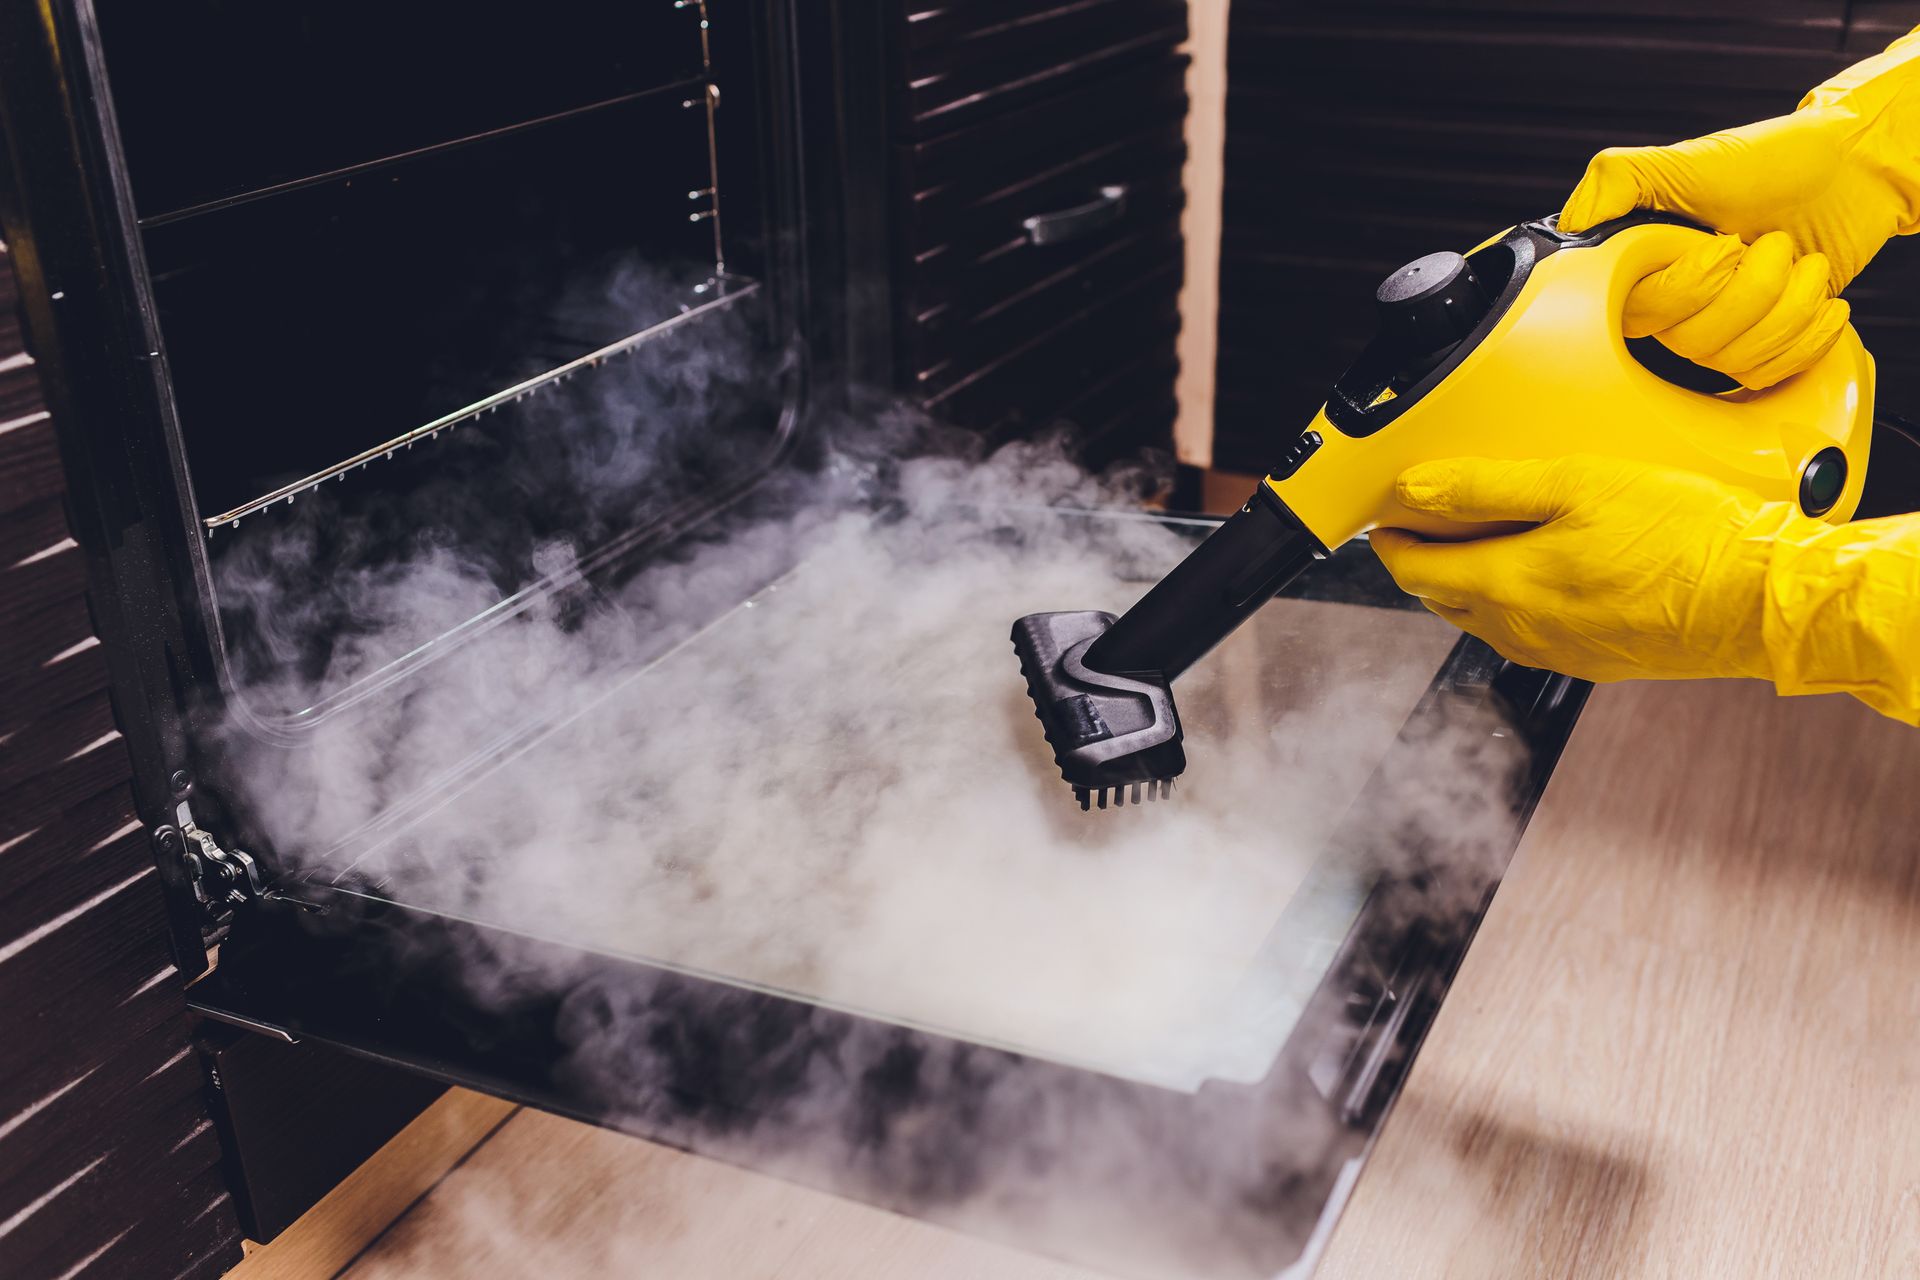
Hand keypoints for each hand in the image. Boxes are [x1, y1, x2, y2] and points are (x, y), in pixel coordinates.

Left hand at [1368, 456, 1802, 682]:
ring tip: (1486, 537)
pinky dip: (1517, 600)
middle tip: (1431, 520)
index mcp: (1505, 588)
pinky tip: (1547, 569)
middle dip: (1426, 561)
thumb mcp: (1576, 483)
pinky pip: (1530, 631)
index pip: (1414, 572)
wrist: (1759, 600)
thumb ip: (1486, 487)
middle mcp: (1520, 633)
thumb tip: (1416, 491)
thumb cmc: (1681, 536)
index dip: (1391, 542)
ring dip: (1471, 582)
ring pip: (1484, 618)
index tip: (1387, 519)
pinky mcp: (1593, 661)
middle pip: (1443, 598)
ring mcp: (1556, 653)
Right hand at [1559, 81, 1919, 388]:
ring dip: (1788, 304)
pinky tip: (1819, 297)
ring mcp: (1718, 327)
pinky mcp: (1760, 344)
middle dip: (1753, 288)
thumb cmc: (1773, 160)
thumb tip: (1571, 228)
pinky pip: (1767, 373)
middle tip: (1768, 240)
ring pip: (1733, 359)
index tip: (1721, 246)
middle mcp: (1673, 302)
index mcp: (1645, 263)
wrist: (1853, 172)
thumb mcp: (1686, 159)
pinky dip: (1807, 333)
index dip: (1687, 289)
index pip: (1638, 313)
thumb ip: (1615, 181)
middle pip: (1691, 343)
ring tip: (1801, 261)